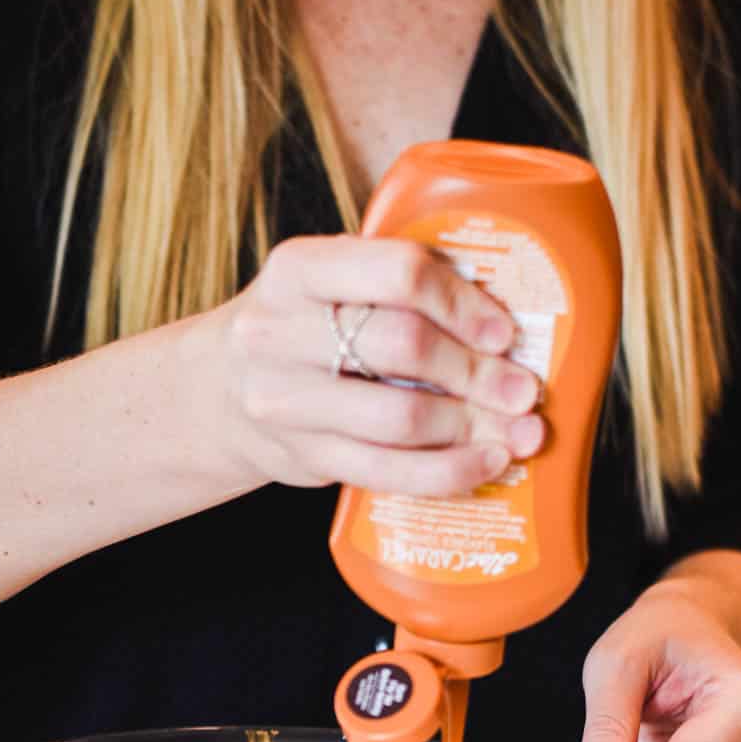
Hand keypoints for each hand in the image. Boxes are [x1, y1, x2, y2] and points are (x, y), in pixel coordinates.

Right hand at [216, 234, 543, 493]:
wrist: (218, 392)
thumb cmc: (301, 330)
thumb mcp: (328, 284)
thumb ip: (393, 286)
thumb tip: (503, 318)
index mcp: (299, 270)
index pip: (396, 274)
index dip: (461, 302)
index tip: (502, 331)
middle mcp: (281, 332)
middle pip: (404, 347)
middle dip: (478, 371)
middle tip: (523, 390)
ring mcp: (285, 401)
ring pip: (400, 417)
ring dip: (472, 426)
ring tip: (518, 432)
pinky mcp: (303, 457)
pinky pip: (388, 471)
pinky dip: (446, 471)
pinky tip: (484, 464)